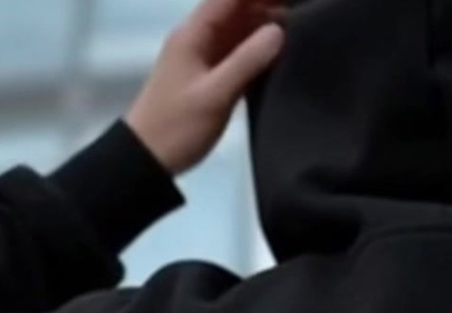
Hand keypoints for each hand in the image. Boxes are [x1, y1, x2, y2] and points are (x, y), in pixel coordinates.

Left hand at [125, 0, 285, 177]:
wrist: (148, 158)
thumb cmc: (178, 126)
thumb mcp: (215, 95)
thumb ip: (247, 62)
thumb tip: (279, 30)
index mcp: (194, 33)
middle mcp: (198, 38)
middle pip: (235, 9)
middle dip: (265, 6)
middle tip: (303, 12)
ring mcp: (203, 58)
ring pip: (238, 31)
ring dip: (264, 26)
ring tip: (299, 29)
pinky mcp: (210, 78)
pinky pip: (237, 54)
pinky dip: (256, 50)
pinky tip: (279, 55)